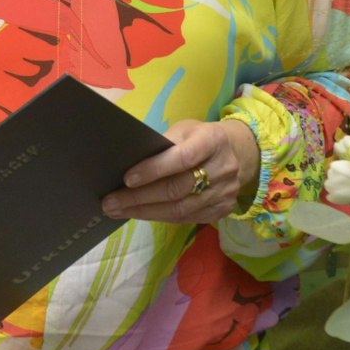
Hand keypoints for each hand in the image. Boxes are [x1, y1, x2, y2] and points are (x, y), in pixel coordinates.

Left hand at [102, 119, 259, 223]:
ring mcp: (225, 193)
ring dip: (145, 212)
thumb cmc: (200, 138)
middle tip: (110, 202)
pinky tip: (140, 214)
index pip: (182, 158)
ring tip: (118, 211)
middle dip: (140, 198)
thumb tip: (127, 163)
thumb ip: (162, 145)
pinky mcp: (222, 210)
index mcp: (212, 140)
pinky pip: (186, 219)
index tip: (126, 178)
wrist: (238, 154)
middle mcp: (223, 168)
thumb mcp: (185, 130)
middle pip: (177, 189)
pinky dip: (159, 217)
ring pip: (180, 209)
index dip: (153, 169)